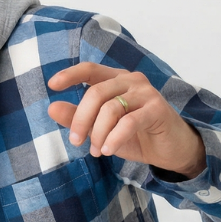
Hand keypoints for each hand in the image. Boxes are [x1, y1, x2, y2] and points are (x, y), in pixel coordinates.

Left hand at [47, 63, 205, 177]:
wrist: (168, 149)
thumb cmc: (134, 135)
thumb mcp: (100, 128)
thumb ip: (77, 117)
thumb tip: (52, 108)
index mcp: (115, 80)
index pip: (90, 70)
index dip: (70, 75)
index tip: (52, 85)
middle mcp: (130, 80)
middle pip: (95, 93)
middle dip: (81, 120)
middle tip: (76, 142)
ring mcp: (145, 92)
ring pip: (110, 109)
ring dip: (98, 134)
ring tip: (96, 151)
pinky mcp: (157, 109)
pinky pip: (128, 122)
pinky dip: (114, 138)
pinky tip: (108, 151)